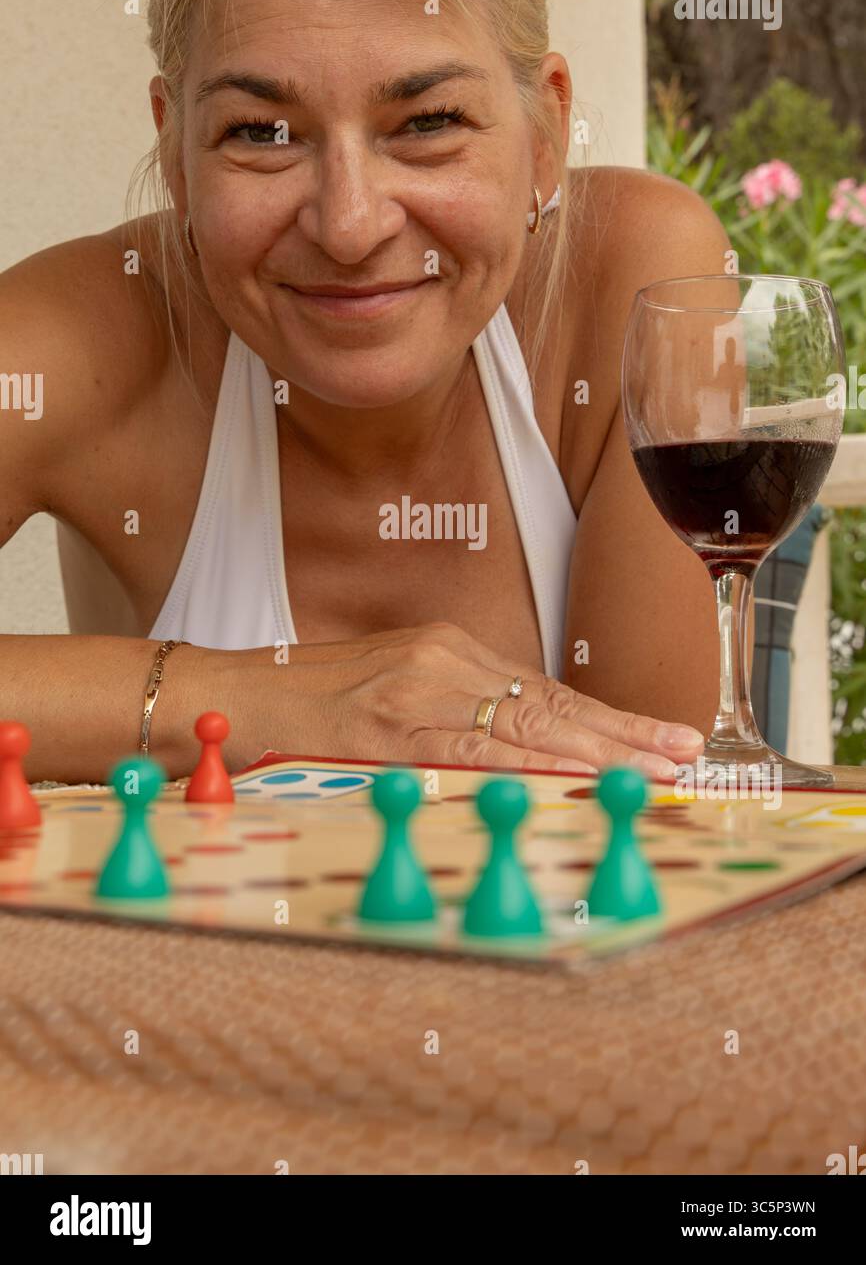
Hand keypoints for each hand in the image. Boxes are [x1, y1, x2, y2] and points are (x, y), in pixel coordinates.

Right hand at [248, 622, 703, 783]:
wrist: (228, 698)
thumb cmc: (308, 705)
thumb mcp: (392, 694)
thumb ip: (451, 712)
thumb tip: (520, 749)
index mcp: (445, 649)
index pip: (545, 689)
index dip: (608, 719)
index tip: (661, 737)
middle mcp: (441, 658)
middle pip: (550, 702)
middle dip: (624, 733)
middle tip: (684, 753)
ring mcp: (416, 690)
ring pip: (526, 723)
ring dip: (599, 752)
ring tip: (657, 769)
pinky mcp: (389, 728)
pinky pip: (473, 751)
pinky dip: (531, 767)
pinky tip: (577, 779)